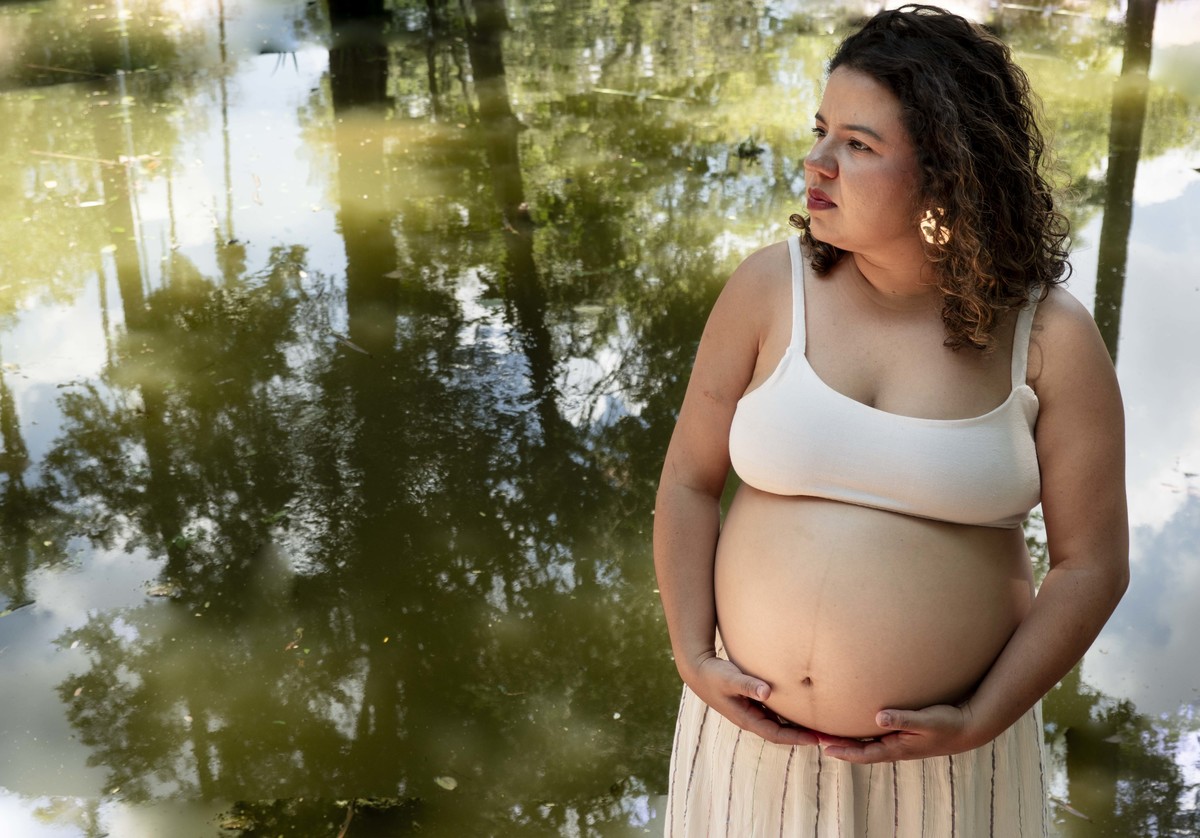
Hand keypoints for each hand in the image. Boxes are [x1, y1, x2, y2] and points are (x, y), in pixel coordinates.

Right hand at [685, 654, 820, 746]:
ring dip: (796, 726)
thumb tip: (767, 692)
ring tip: (819, 725)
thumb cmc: (714, 675)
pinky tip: (801, 707)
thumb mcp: (730, 679)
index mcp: (747, 718)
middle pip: (781, 732)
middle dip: (801, 735)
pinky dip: (788, 713)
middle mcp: (751, 718)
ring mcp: (752, 712)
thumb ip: (747, 685)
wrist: (698, 671)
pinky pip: (774, 712)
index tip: (816, 739)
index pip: (776, 734)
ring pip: (779, 723)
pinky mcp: (752, 703)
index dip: (796, 738)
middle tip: (826, 736)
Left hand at [820, 703, 982, 762]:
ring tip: (832, 735)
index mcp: (898, 748)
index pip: (865, 753)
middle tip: (819, 739)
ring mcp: (901, 744)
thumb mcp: (925, 719)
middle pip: (863, 751)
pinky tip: (859, 727)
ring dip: (850, 742)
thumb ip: (902, 718)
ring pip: (869, 745)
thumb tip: (878, 717)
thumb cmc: (947, 723)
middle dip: (841, 747)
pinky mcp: (906, 737)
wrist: (968, 728)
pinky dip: (864, 736)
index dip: (844, 751)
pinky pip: (879, 739)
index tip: (825, 749)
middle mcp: (897, 748)